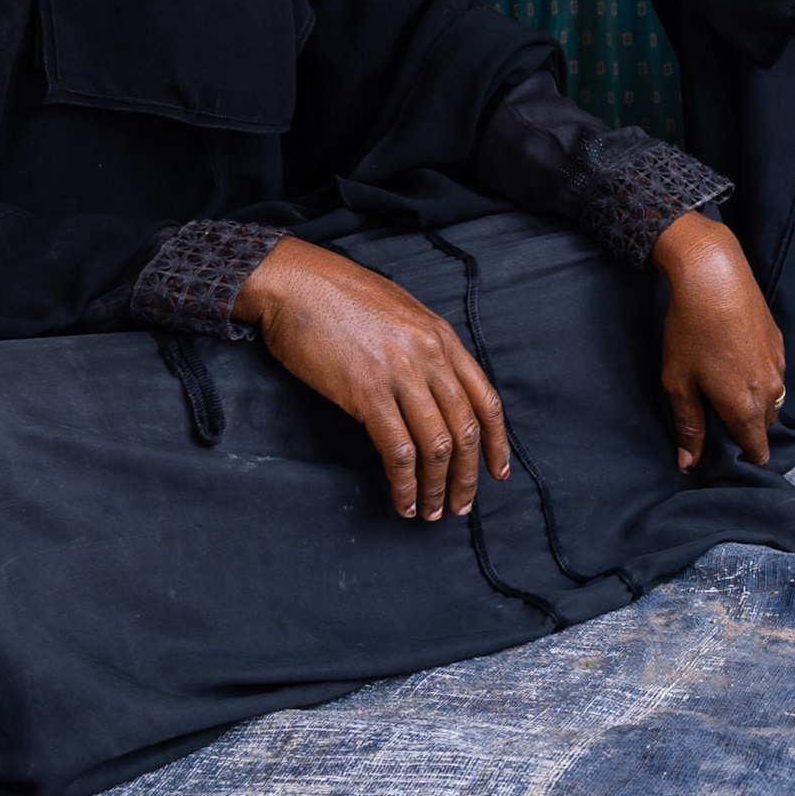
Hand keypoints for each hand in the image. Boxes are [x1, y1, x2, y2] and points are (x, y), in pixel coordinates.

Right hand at [234, 235, 511, 520]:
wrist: (296, 283)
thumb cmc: (342, 297)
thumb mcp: (402, 314)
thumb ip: (425, 349)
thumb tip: (436, 387)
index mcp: (443, 338)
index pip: (486, 400)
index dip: (497, 442)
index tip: (497, 472)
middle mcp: (431, 357)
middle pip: (466, 429)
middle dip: (467, 475)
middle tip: (460, 506)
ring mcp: (401, 375)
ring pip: (437, 445)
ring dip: (436, 486)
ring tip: (429, 512)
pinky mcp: (367, 393)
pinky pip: (398, 450)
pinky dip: (404, 482)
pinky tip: (400, 501)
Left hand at [651, 212, 788, 472]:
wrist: (716, 276)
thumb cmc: (691, 331)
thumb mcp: (679, 382)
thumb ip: (688, 426)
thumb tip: (688, 464)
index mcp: (746, 407)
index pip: (757, 450)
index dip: (744, 459)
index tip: (727, 458)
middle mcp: (770, 390)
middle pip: (763, 426)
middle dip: (745, 429)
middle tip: (715, 416)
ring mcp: (778, 364)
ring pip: (770, 399)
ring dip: (753, 402)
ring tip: (723, 385)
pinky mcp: (779, 342)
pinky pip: (772, 374)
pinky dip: (757, 377)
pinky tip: (733, 359)